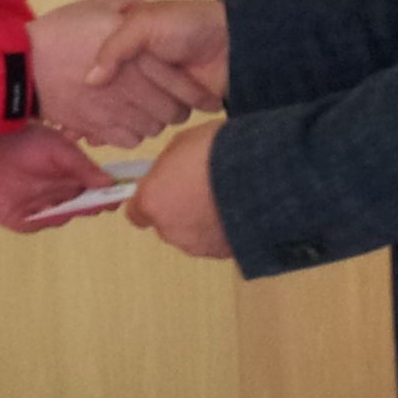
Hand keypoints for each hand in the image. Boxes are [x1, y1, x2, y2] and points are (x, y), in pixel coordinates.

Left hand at [0, 126, 118, 233]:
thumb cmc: (22, 142)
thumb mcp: (57, 148)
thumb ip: (81, 165)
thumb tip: (109, 181)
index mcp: (72, 174)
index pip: (97, 188)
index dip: (109, 193)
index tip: (119, 195)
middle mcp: (60, 193)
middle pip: (84, 206)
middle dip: (92, 205)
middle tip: (98, 202)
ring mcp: (42, 208)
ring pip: (64, 216)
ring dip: (67, 210)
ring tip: (66, 198)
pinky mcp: (23, 220)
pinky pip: (41, 224)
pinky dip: (45, 218)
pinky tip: (44, 207)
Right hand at [30, 0, 204, 146]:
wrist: (22, 64)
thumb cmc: (61, 30)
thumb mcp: (98, 7)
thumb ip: (129, 9)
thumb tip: (146, 13)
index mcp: (138, 55)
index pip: (181, 84)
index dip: (197, 95)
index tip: (208, 100)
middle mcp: (131, 85)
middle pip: (171, 112)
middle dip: (178, 110)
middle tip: (176, 105)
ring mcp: (114, 109)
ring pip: (152, 128)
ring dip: (155, 122)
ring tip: (150, 113)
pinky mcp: (98, 127)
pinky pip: (128, 139)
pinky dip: (132, 134)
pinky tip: (127, 122)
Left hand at [126, 122, 233, 260]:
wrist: (261, 174)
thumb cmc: (217, 151)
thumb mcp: (182, 144)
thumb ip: (168, 166)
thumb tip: (169, 173)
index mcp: (152, 202)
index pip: (136, 213)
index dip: (151, 200)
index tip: (164, 188)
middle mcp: (170, 230)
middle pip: (167, 224)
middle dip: (180, 208)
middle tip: (202, 185)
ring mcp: (198, 246)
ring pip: (193, 234)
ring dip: (204, 220)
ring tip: (227, 196)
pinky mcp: (224, 254)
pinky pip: (218, 240)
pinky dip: (225, 229)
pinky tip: (241, 208)